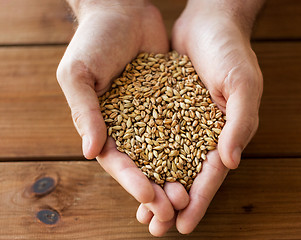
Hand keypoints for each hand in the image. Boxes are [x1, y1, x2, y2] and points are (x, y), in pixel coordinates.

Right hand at [56, 0, 186, 232]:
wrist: (122, 11)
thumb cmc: (93, 40)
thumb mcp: (78, 73)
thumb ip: (85, 111)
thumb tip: (90, 152)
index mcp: (103, 125)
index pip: (119, 162)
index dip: (133, 182)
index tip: (150, 199)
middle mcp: (129, 125)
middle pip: (146, 164)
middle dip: (159, 188)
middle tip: (176, 208)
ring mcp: (152, 115)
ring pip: (168, 151)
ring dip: (178, 174)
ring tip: (191, 194)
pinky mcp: (171, 102)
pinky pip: (183, 126)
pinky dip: (192, 145)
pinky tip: (206, 160)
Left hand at [136, 0, 263, 233]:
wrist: (209, 22)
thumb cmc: (231, 51)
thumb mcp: (243, 84)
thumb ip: (239, 123)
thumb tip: (229, 162)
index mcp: (225, 133)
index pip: (212, 175)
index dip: (199, 201)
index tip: (183, 225)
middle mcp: (204, 133)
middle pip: (187, 176)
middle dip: (173, 203)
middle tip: (156, 227)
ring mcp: (183, 122)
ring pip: (168, 162)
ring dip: (156, 186)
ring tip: (141, 211)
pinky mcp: (165, 109)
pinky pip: (153, 137)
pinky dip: (144, 156)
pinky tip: (131, 171)